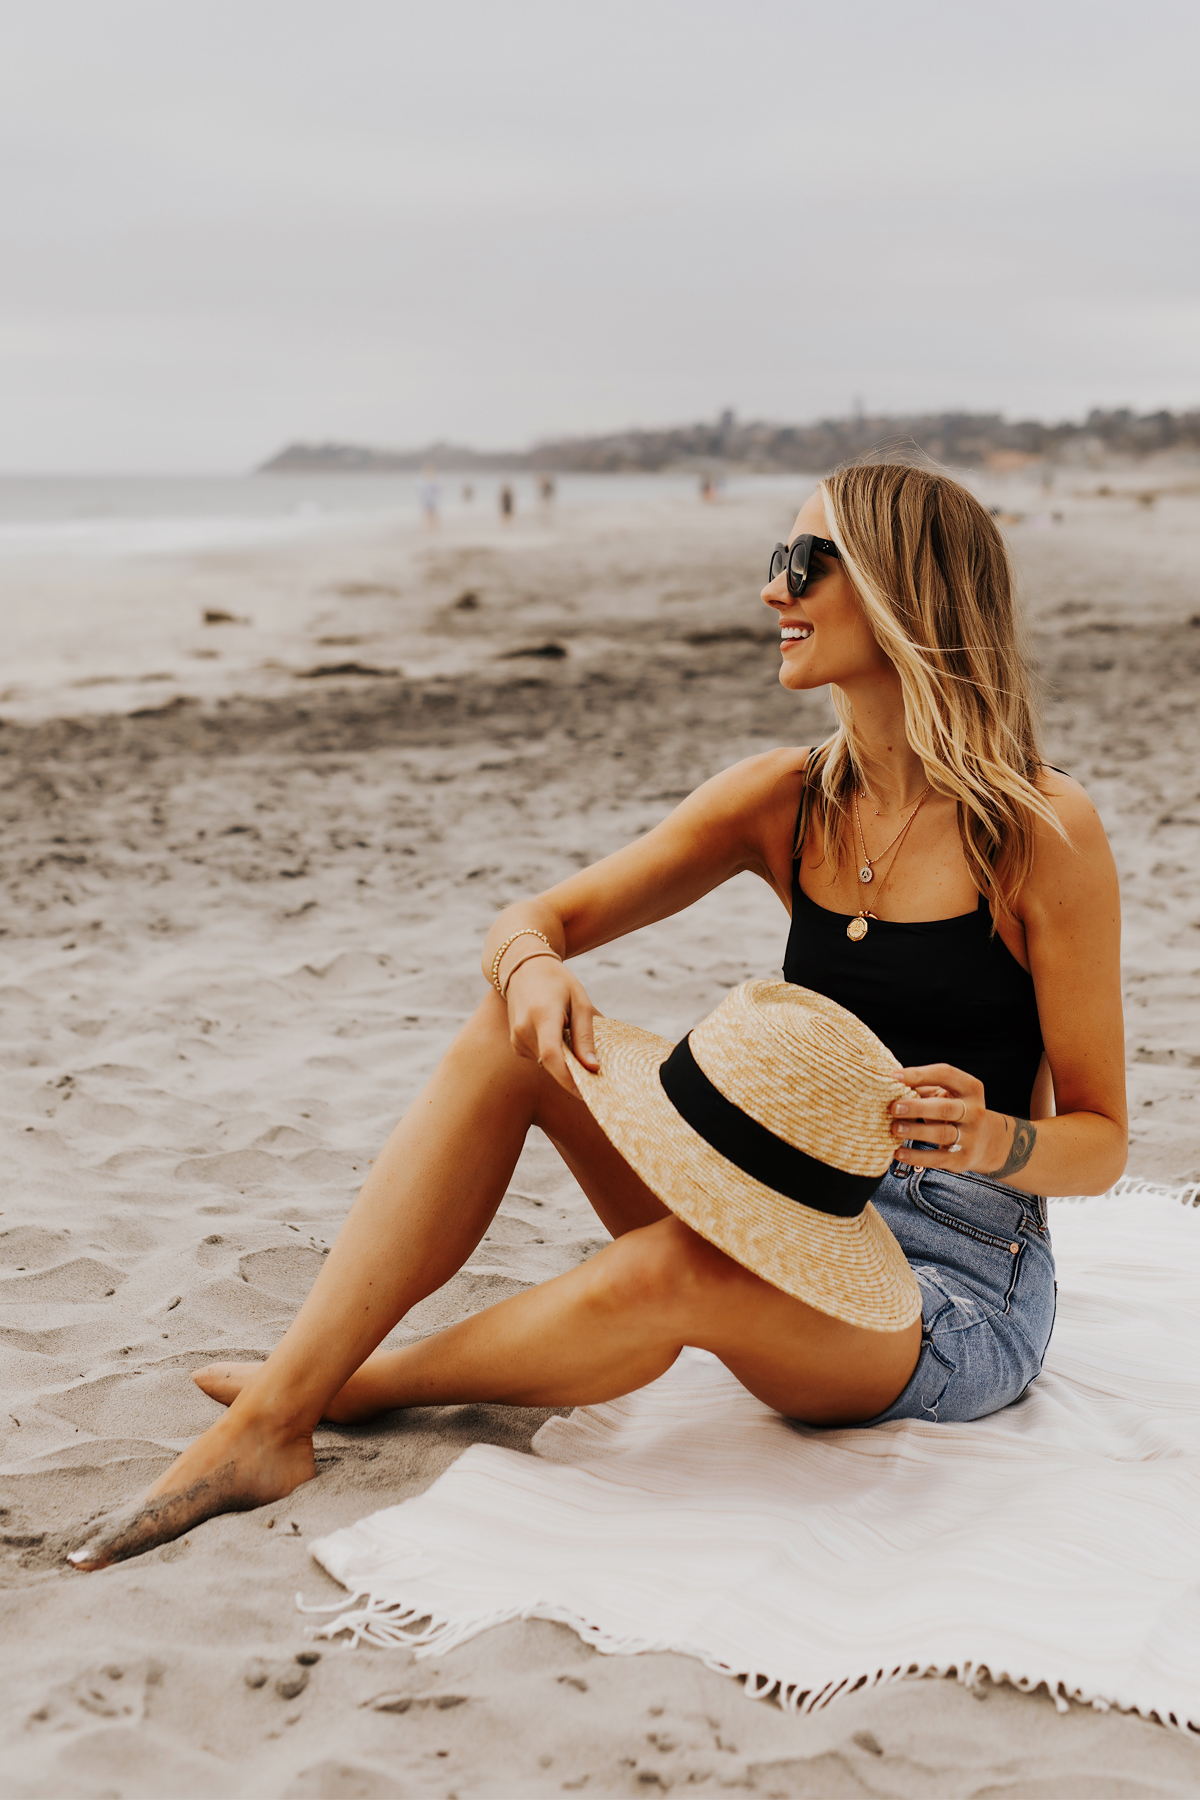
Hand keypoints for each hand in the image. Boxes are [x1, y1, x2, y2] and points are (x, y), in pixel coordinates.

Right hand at [504, 956, 601, 1095]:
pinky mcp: (515, 1043)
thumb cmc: (557, 982)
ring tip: (575, 1041)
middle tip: (597, 1077)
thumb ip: (585, 1035)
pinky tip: (559, 1036)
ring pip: (547, 1064)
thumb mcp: (580, 1001)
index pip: (553, 1057)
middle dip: (574, 1074)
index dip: (570, 1079)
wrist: (522, 968)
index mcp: (542, 1016)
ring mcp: (516, 1038)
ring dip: (564, 1061)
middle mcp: (524, 1030)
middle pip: (552, 1064)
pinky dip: (554, 1055)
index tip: (589, 1093)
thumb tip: (593, 1067)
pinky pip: (540, 1058)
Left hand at [888, 1064, 1007, 1172]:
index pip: (946, 1074)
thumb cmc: (955, 1110)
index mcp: (970, 1088)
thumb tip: (889, 1084)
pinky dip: (917, 1157)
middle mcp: (974, 1111)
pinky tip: (899, 1153)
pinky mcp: (962, 1158)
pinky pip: (938, 1159)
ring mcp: (971, 1136)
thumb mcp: (947, 1094)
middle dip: (917, 1107)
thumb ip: (923, 1087)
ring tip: (894, 1129)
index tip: (894, 1077)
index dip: (920, 1074)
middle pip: (945, 1108)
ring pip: (942, 1133)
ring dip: (915, 1131)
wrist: (987, 1142)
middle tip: (893, 1108)